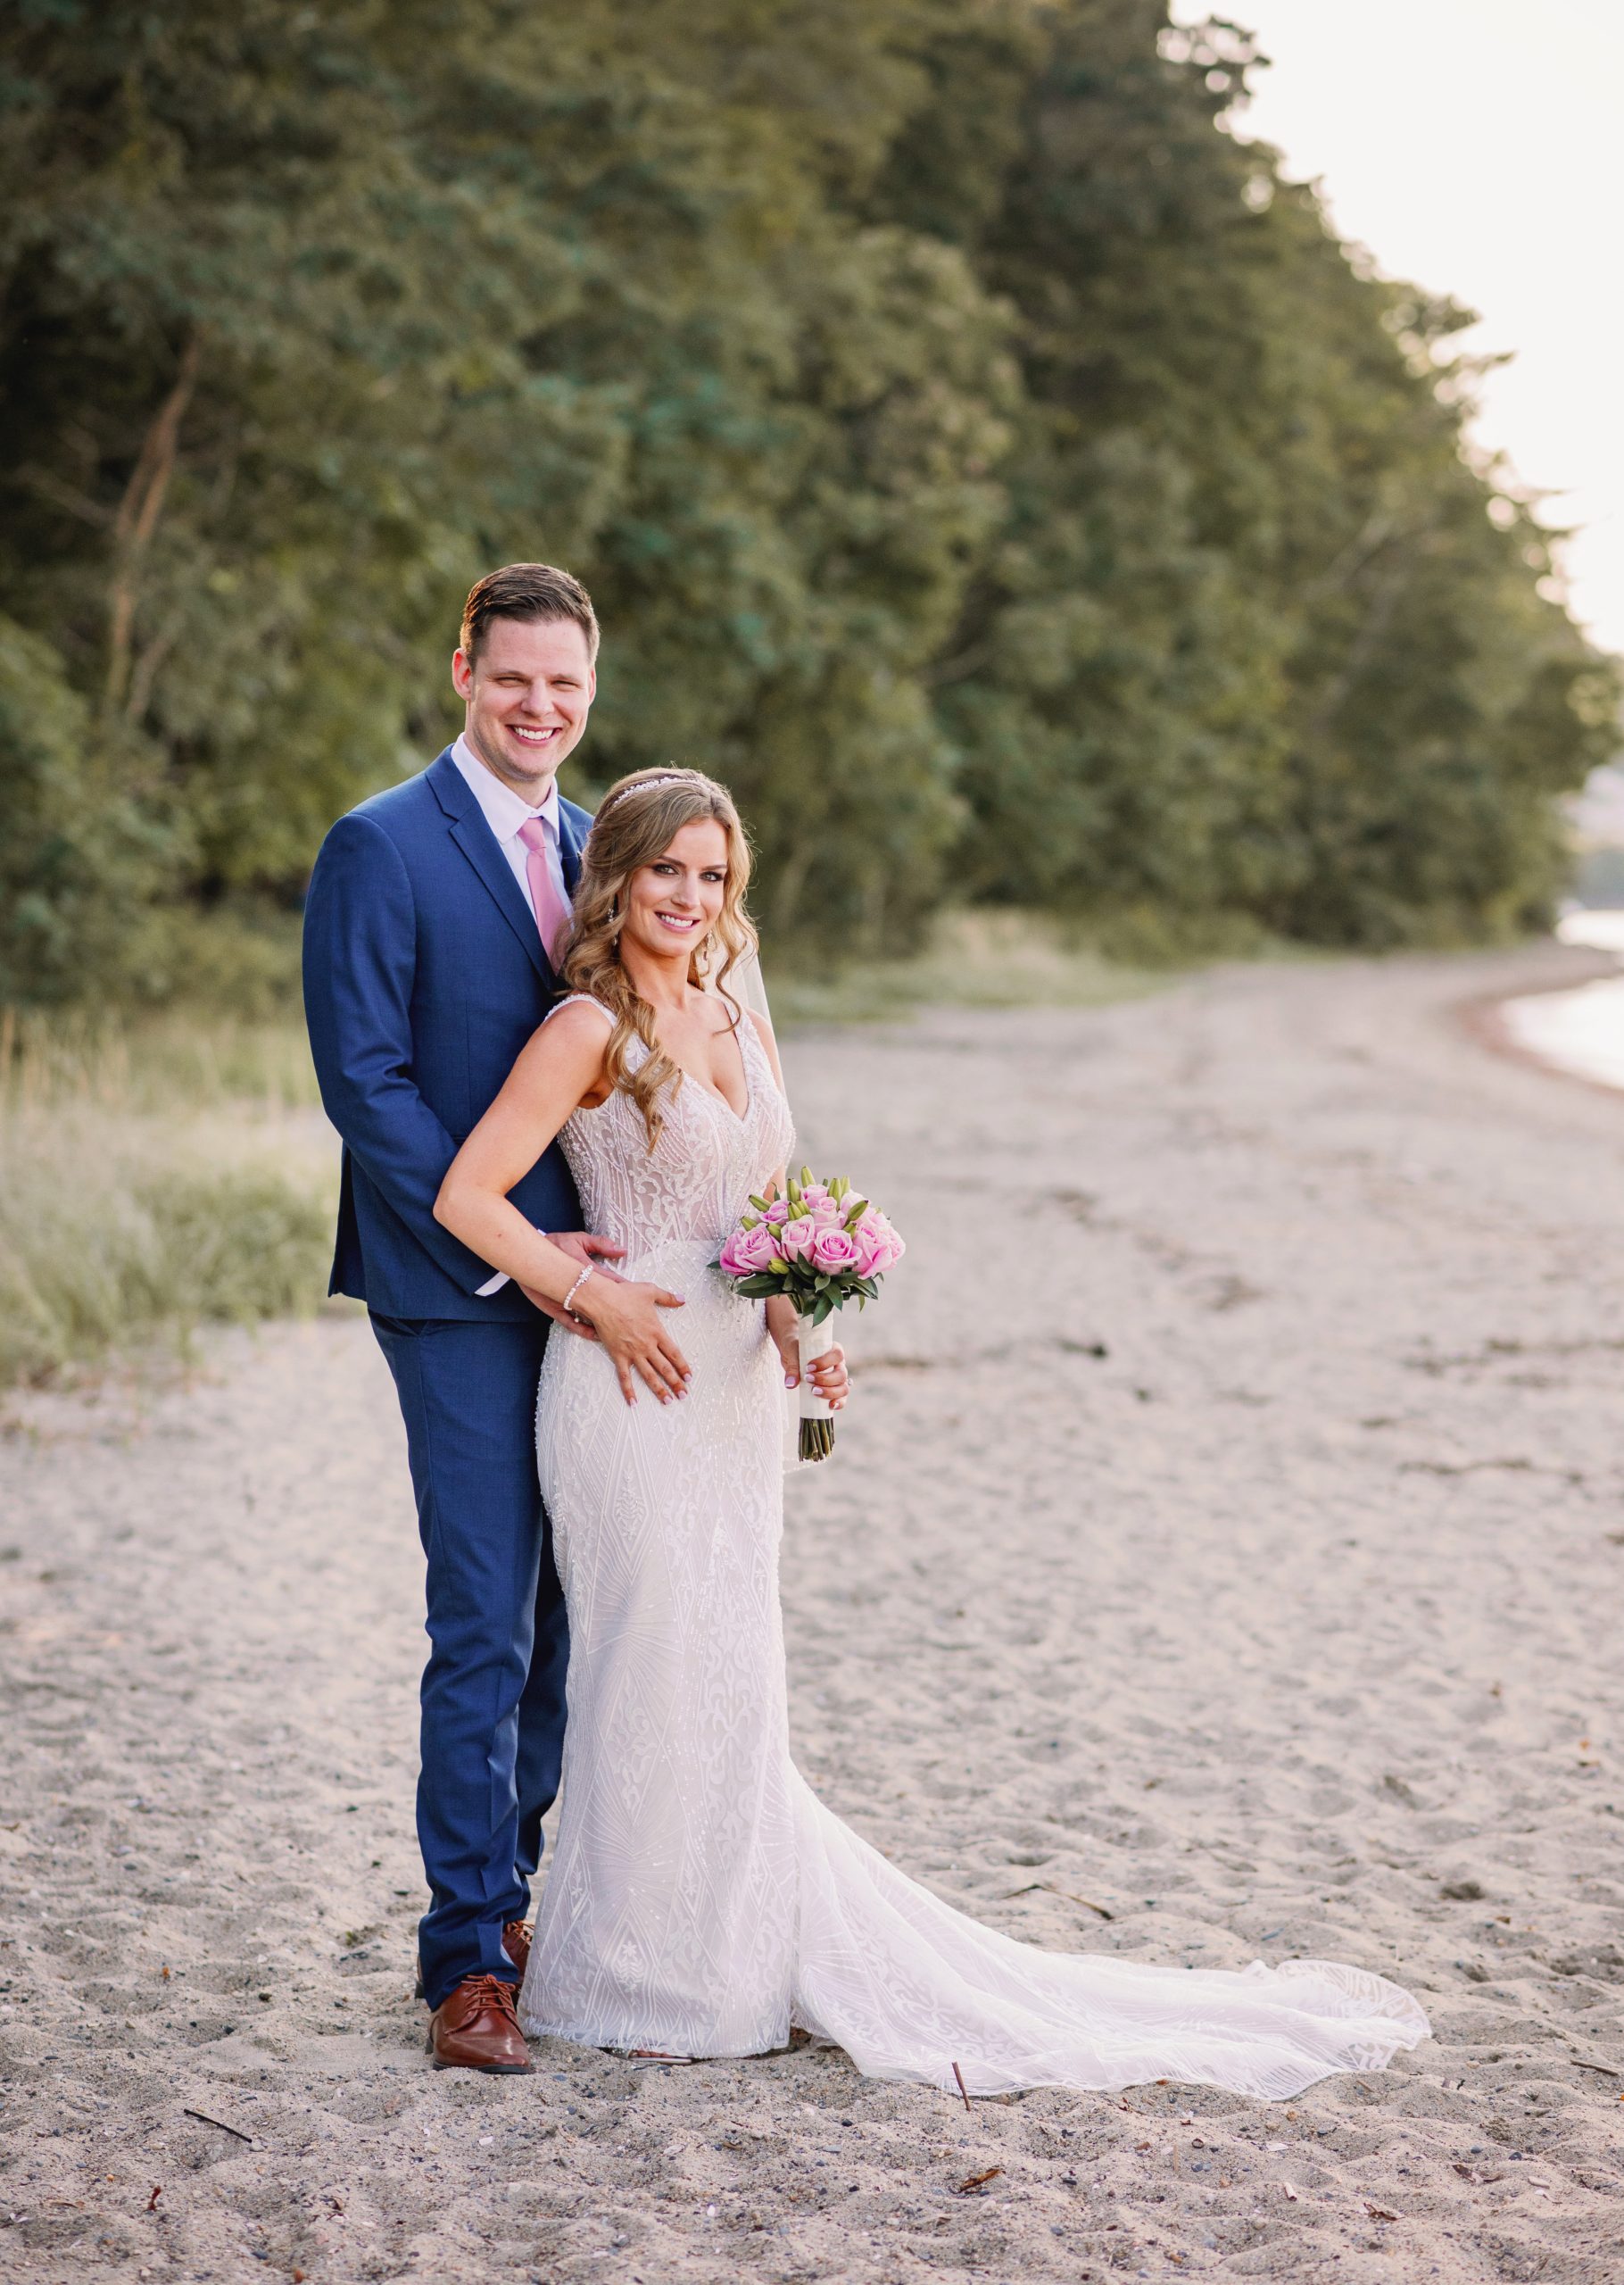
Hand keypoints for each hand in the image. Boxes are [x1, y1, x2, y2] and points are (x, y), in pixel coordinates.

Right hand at [524, 1231, 626, 1341]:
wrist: (526, 1254)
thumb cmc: (555, 1245)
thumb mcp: (578, 1239)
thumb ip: (601, 1244)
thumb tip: (622, 1250)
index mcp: (584, 1271)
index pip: (610, 1282)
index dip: (625, 1291)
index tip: (638, 1297)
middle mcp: (575, 1289)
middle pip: (603, 1302)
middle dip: (618, 1309)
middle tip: (633, 1318)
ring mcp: (564, 1301)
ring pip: (589, 1316)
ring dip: (603, 1322)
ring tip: (619, 1330)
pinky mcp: (554, 1309)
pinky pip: (571, 1325)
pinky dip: (584, 1331)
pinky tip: (596, 1335)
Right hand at [574, 1276, 689, 1405]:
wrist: (603, 1300)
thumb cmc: (625, 1294)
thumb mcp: (650, 1291)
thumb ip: (668, 1297)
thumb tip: (683, 1299)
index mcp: (657, 1332)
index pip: (674, 1353)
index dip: (683, 1366)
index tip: (689, 1377)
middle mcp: (647, 1345)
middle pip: (665, 1368)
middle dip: (676, 1383)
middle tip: (684, 1395)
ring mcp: (632, 1352)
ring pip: (649, 1375)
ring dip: (659, 1390)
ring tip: (668, 1401)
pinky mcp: (618, 1355)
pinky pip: (624, 1377)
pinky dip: (629, 1391)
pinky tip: (633, 1403)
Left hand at [766, 1297, 848, 1410]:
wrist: (793, 1356)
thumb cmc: (795, 1351)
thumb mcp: (791, 1354)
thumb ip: (792, 1368)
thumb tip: (791, 1384)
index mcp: (833, 1350)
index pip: (837, 1355)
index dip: (825, 1363)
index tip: (808, 1368)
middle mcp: (839, 1364)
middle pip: (841, 1374)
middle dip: (825, 1380)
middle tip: (808, 1379)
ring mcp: (838, 1378)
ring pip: (843, 1388)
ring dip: (830, 1392)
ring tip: (814, 1392)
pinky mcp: (834, 1389)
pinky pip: (841, 1398)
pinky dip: (838, 1403)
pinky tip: (831, 1406)